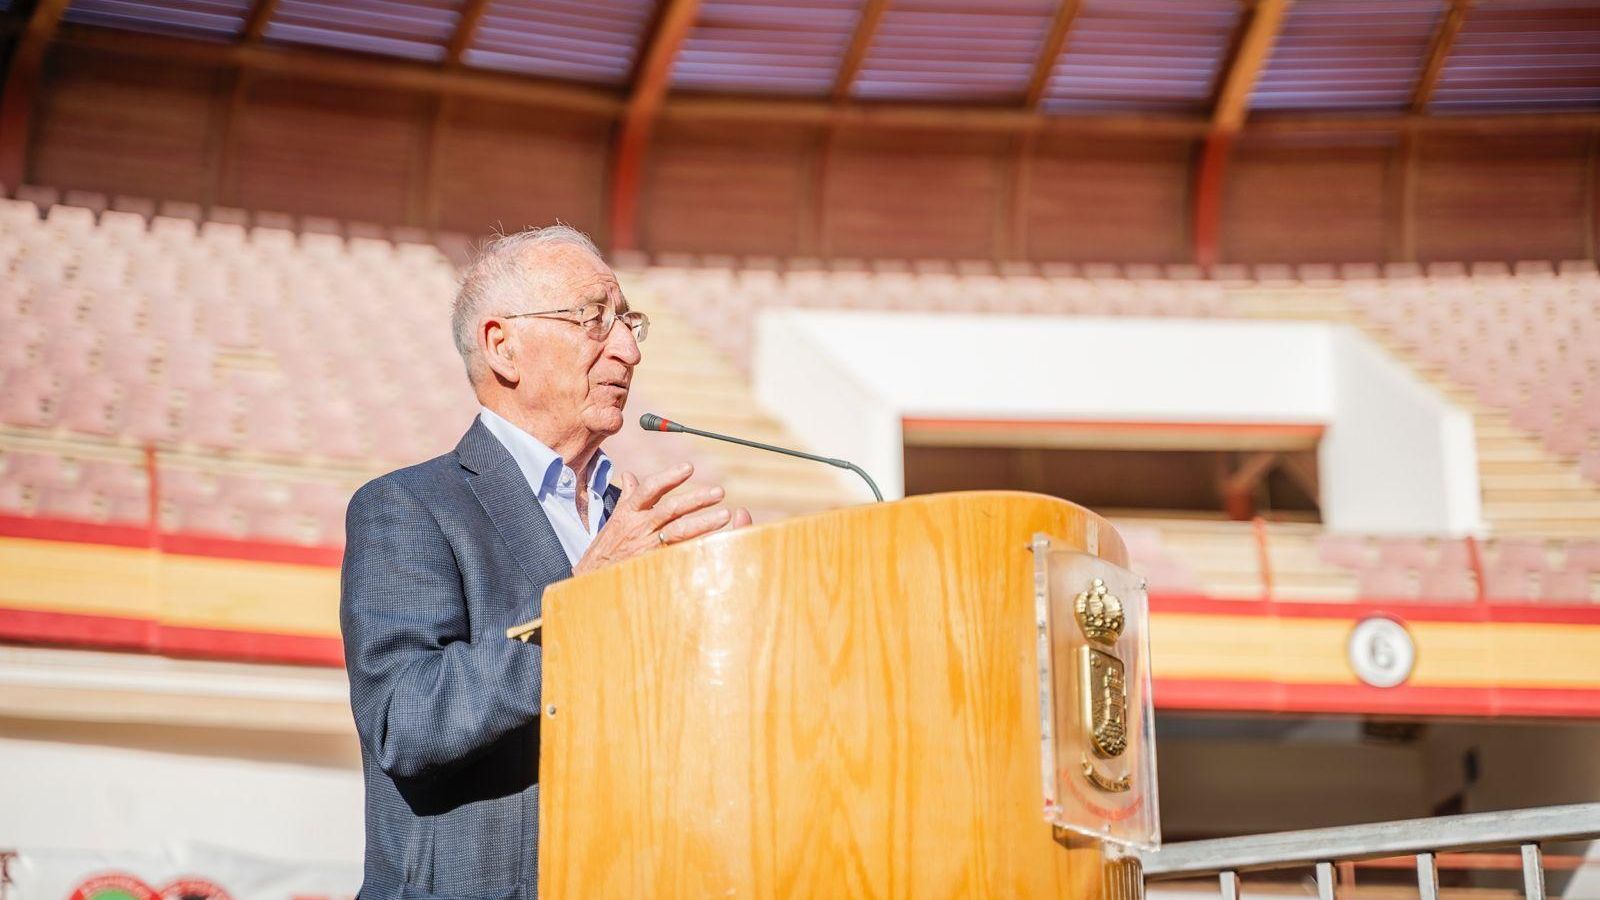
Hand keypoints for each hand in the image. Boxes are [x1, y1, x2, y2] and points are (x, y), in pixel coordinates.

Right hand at [572, 462, 748, 575]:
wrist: (591, 580)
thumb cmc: (605, 548)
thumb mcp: (614, 520)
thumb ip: (627, 497)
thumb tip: (630, 476)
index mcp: (630, 512)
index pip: (650, 489)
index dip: (669, 477)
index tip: (688, 467)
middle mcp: (639, 527)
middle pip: (671, 508)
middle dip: (697, 499)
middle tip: (719, 492)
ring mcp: (647, 547)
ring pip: (679, 531)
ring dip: (703, 523)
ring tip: (725, 516)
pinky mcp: (653, 565)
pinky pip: (677, 554)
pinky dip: (695, 549)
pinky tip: (714, 546)